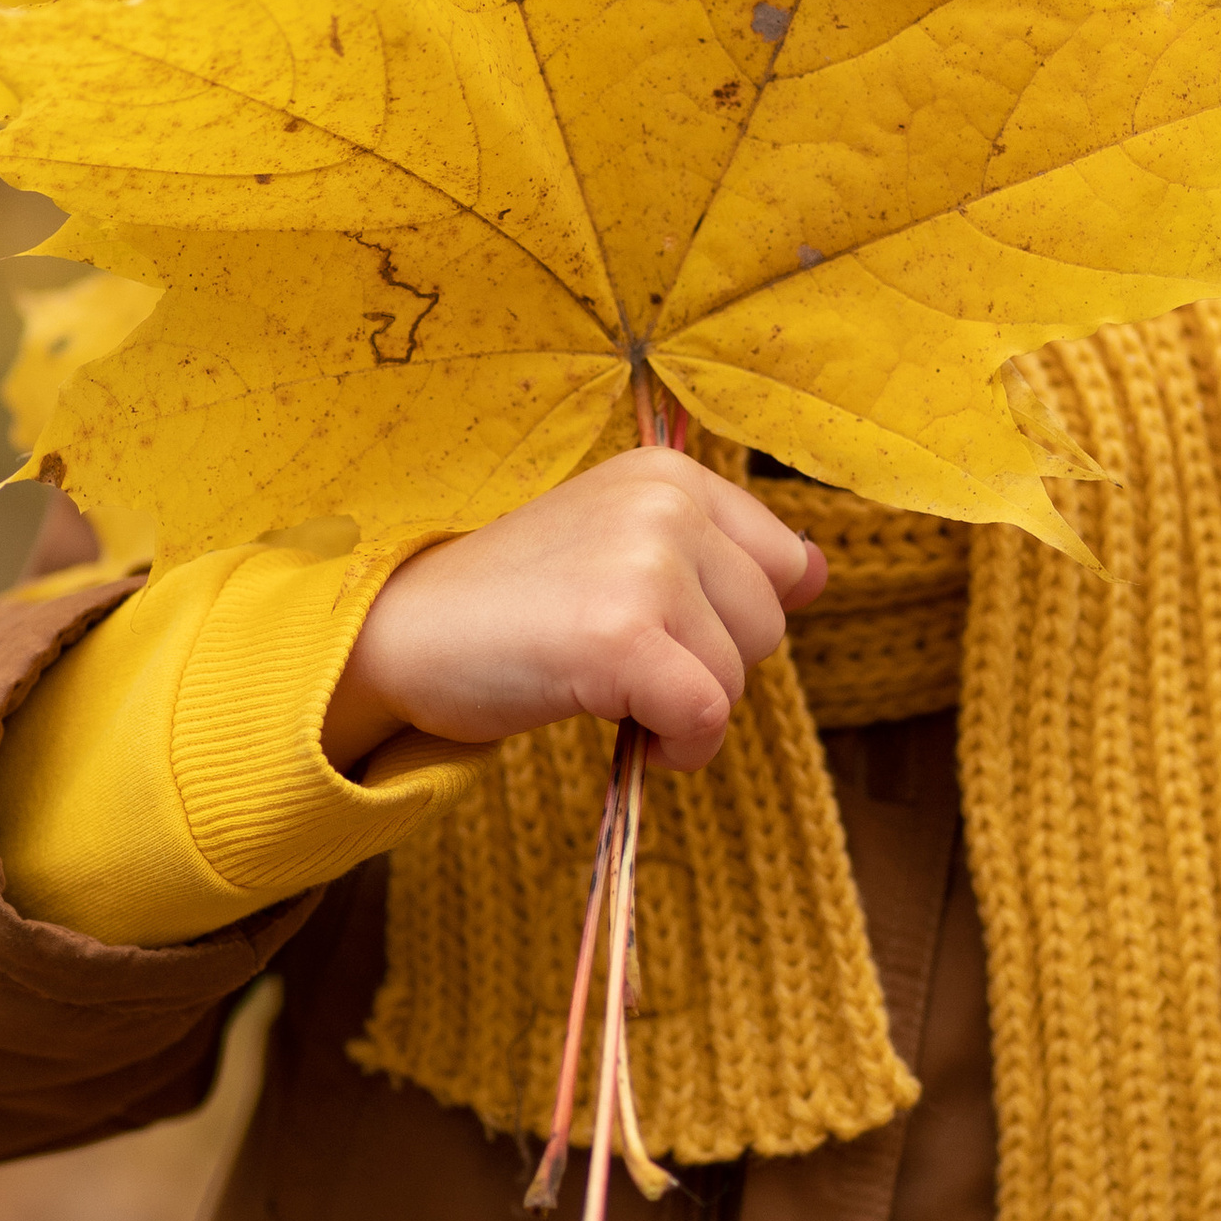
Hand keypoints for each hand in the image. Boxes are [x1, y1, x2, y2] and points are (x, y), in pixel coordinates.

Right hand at [322, 449, 825, 778]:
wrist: (402, 635)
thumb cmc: (510, 603)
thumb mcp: (618, 547)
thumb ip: (716, 554)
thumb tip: (819, 574)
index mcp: (669, 473)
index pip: (784, 563)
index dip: (732, 623)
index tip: (665, 634)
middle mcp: (665, 504)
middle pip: (768, 626)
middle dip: (711, 669)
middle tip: (625, 668)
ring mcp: (645, 565)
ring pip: (739, 677)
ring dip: (687, 712)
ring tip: (612, 693)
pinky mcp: (621, 635)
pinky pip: (705, 716)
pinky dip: (680, 748)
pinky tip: (632, 737)